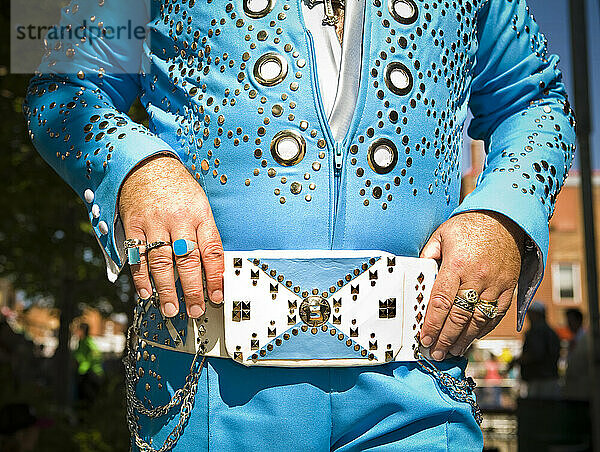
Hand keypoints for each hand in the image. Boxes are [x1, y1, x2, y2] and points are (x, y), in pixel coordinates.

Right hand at [118, 154, 223, 317]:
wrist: (146, 164)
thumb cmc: (177, 188)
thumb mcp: (200, 204)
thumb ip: (205, 233)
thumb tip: (213, 268)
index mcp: (200, 214)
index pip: (212, 251)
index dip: (215, 277)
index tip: (216, 296)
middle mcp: (178, 219)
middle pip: (187, 260)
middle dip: (192, 289)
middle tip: (195, 309)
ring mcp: (154, 223)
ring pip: (161, 261)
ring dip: (166, 289)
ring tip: (171, 308)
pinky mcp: (133, 225)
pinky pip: (137, 256)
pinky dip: (141, 277)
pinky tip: (146, 292)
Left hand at [419, 211, 523, 359]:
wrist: (505, 218)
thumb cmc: (470, 225)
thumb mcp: (442, 234)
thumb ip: (428, 255)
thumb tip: (417, 275)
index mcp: (457, 264)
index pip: (441, 301)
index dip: (432, 323)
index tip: (425, 338)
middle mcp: (477, 277)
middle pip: (459, 316)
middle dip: (446, 338)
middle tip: (436, 352)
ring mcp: (496, 284)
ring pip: (479, 319)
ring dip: (465, 339)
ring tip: (453, 351)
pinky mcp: (510, 287)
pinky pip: (497, 314)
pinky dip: (485, 329)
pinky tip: (473, 338)